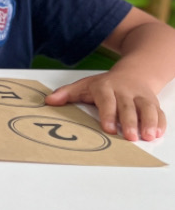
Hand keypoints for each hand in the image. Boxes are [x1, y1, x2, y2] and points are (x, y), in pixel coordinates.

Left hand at [45, 72, 165, 141]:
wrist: (134, 72)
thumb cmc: (106, 84)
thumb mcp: (84, 85)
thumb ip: (67, 94)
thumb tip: (48, 101)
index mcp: (106, 87)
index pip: (107, 100)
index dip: (108, 114)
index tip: (108, 128)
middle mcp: (125, 91)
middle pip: (128, 107)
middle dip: (129, 122)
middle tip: (130, 137)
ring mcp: (141, 96)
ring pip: (147, 108)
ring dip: (149, 122)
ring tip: (148, 136)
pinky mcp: (154, 102)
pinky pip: (159, 112)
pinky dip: (160, 122)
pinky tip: (158, 133)